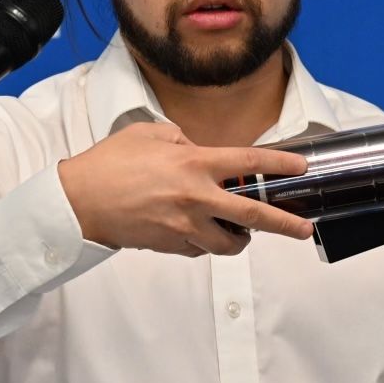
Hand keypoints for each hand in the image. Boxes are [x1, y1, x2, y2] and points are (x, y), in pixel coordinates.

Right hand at [57, 123, 314, 256]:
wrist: (79, 201)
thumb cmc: (110, 164)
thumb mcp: (149, 134)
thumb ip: (181, 140)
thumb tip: (197, 149)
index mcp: (194, 163)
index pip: (249, 164)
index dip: (280, 165)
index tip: (301, 167)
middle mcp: (196, 197)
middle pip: (254, 215)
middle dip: (285, 224)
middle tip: (304, 228)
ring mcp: (185, 226)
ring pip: (229, 243)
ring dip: (240, 238)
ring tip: (241, 232)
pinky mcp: (172, 245)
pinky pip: (199, 248)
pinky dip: (204, 241)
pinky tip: (198, 231)